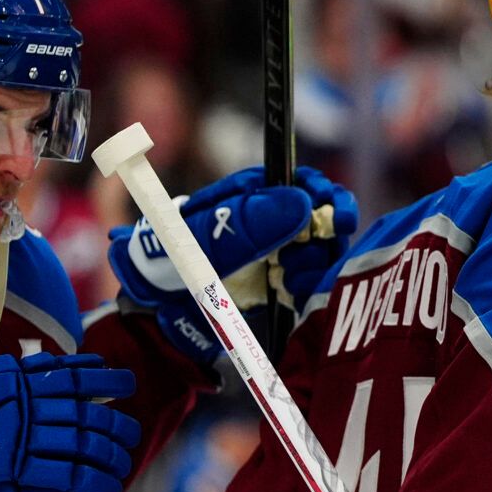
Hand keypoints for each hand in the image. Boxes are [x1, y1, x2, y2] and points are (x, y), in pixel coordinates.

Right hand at [0, 353, 139, 491]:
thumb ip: (15, 374)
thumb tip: (50, 364)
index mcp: (19, 384)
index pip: (76, 377)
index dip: (106, 380)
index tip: (126, 383)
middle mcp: (29, 410)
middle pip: (90, 417)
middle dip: (117, 428)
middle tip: (130, 435)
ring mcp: (25, 442)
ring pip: (86, 450)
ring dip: (110, 462)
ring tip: (120, 471)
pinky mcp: (17, 473)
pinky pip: (67, 481)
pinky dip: (90, 488)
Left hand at [110, 166, 356, 361]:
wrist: (156, 309)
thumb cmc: (170, 263)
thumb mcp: (202, 241)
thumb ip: (248, 223)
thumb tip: (303, 202)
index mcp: (253, 195)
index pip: (303, 182)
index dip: (325, 194)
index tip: (335, 214)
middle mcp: (274, 219)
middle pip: (324, 215)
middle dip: (325, 234)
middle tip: (307, 253)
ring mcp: (282, 250)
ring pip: (324, 248)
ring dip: (316, 262)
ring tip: (288, 278)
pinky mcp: (287, 281)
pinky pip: (316, 278)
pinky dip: (311, 286)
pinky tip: (290, 291)